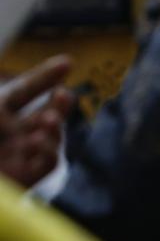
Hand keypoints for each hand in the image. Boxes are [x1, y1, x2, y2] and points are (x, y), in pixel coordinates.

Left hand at [0, 55, 73, 186]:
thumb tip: (30, 118)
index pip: (24, 91)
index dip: (44, 77)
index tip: (67, 63)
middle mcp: (12, 134)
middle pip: (43, 115)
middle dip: (58, 105)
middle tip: (64, 94)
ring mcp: (20, 156)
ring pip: (49, 138)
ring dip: (53, 128)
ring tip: (49, 120)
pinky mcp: (25, 177)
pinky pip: (45, 163)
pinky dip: (46, 152)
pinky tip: (39, 143)